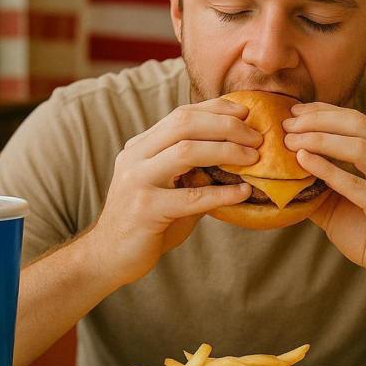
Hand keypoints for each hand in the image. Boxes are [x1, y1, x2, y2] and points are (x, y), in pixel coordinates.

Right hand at [87, 99, 261, 286]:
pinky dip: (222, 193)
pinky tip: (243, 192)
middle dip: (226, 126)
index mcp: (141, 146)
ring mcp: (138, 181)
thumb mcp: (169, 188)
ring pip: (186, 151)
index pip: (181, 114)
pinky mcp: (146, 209)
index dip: (216, 109)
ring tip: (252, 158)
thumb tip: (239, 158)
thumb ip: (194, 172)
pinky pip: (192, 197)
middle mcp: (136, 156)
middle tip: (256, 138)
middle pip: (184, 123)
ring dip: (226, 150)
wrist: (109, 257)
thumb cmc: (147, 222)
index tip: (246, 113)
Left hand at [283, 103, 365, 295]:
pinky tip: (304, 161)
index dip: (324, 111)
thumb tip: (282, 165)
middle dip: (318, 120)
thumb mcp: (339, 202)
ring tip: (290, 141)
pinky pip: (354, 183)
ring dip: (319, 140)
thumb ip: (319, 181)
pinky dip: (327, 169)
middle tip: (287, 124)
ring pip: (358, 147)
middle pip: (358, 124)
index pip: (357, 119)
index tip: (294, 111)